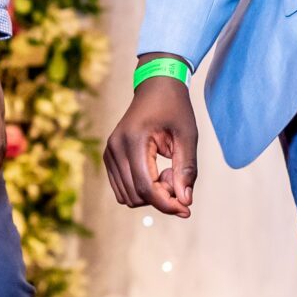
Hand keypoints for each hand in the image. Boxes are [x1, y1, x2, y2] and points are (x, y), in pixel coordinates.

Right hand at [102, 63, 198, 218]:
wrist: (156, 87)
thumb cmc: (175, 108)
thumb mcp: (188, 136)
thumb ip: (187, 169)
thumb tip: (184, 202)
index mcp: (133, 139)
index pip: (145, 186)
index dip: (166, 203)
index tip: (186, 209)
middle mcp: (115, 147)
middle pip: (136, 194)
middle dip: (161, 197)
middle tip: (179, 178)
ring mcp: (109, 152)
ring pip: (127, 196)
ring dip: (151, 194)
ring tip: (168, 173)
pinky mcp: (109, 157)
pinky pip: (122, 188)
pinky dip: (141, 190)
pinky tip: (157, 173)